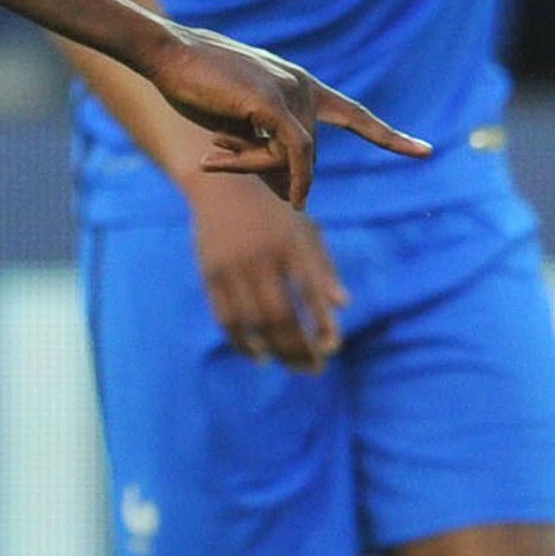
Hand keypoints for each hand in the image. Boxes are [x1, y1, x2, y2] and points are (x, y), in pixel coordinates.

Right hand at [141, 25, 426, 206]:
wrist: (168, 53)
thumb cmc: (195, 84)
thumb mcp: (238, 119)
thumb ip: (266, 145)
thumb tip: (294, 191)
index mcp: (301, 86)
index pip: (355, 116)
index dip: (389, 136)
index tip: (425, 150)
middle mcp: (305, 87)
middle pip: (306, 154)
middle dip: (267, 170)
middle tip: (217, 158)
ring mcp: (293, 93)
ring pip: (293, 157)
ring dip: (253, 167)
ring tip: (211, 151)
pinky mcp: (275, 104)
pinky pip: (294, 154)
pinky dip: (295, 176)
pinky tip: (294, 198)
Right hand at [189, 170, 346, 369]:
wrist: (223, 186)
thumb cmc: (274, 213)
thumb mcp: (305, 231)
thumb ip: (323, 268)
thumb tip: (344, 305)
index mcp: (291, 245)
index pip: (311, 294)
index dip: (322, 325)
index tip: (331, 348)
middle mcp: (261, 257)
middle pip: (280, 317)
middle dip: (298, 349)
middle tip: (313, 369)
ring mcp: (233, 267)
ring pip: (253, 323)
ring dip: (273, 351)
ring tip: (288, 365)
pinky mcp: (211, 275)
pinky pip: (227, 319)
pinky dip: (243, 343)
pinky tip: (258, 355)